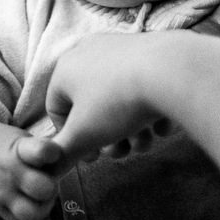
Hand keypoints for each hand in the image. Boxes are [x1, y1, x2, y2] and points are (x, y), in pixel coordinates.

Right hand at [0, 122, 62, 219]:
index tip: (52, 153)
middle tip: (48, 180)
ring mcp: (2, 193)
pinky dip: (29, 215)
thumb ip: (43, 150)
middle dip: (52, 185)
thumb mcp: (20, 138)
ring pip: (32, 213)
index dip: (54, 153)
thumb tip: (76, 159)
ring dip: (43, 206)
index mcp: (18, 150)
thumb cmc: (4, 144)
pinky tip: (29, 202)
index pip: (45, 152)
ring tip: (40, 197)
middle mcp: (10, 172)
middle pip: (44, 188)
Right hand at [45, 33, 176, 163]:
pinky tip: (162, 125)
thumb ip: (63, 156)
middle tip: (123, 151)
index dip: (73, 140)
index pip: (57, 111)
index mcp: (64, 69)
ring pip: (118, 97)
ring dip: (130, 127)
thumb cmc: (118, 102)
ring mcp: (120, 47)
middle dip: (108, 137)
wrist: (172, 71)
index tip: (94, 157)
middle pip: (91, 107)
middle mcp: (87, 52)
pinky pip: (142, 83)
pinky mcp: (149, 47)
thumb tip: (46, 172)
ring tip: (146, 141)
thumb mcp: (84, 136)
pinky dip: (150, 107)